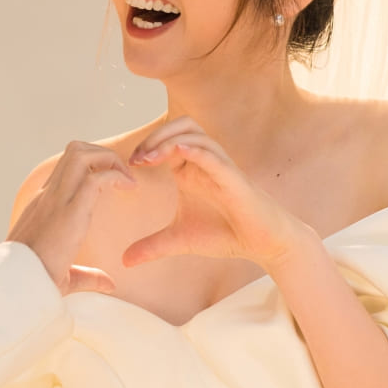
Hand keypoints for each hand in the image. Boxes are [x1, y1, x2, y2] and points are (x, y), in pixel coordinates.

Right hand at [8, 141, 136, 294]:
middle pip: (76, 150)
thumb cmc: (35, 282)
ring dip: (109, 159)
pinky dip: (115, 176)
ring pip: (82, 154)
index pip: (69, 166)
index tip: (114, 181)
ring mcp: (57, 200)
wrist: (17, 288)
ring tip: (126, 180)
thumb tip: (109, 283)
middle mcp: (49, 195)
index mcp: (45, 204)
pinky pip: (95, 178)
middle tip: (123, 175)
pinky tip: (129, 188)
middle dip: (104, 153)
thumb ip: (88, 275)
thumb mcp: (64, 275)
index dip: (94, 165)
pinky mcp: (69, 212)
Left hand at [124, 117, 308, 271]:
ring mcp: (220, 167)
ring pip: (196, 135)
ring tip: (150, 159)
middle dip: (156, 136)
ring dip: (170, 141)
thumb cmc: (225, 234)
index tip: (130, 165)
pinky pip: (215, 157)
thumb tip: (124, 261)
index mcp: (190, 169)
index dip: (146, 145)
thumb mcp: (180, 240)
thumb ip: (152, 246)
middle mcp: (204, 162)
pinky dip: (196, 150)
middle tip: (138, 159)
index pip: (166, 139)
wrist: (262, 245)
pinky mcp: (234, 179)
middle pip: (181, 125)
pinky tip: (179, 151)